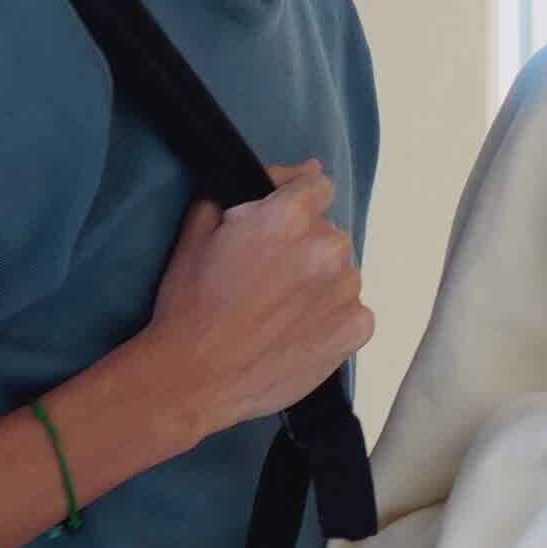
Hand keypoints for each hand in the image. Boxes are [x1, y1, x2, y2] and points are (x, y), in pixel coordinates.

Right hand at [117, 162, 370, 450]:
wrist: (194, 378)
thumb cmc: (190, 304)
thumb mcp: (200, 231)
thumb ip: (248, 193)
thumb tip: (302, 169)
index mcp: (291, 217)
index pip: (317, 185)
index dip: (295, 201)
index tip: (277, 225)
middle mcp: (328, 248)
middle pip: (327, 234)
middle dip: (302, 247)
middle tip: (267, 278)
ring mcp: (347, 291)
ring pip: (340, 273)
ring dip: (318, 283)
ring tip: (279, 311)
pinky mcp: (356, 330)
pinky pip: (353, 311)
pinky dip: (331, 317)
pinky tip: (298, 332)